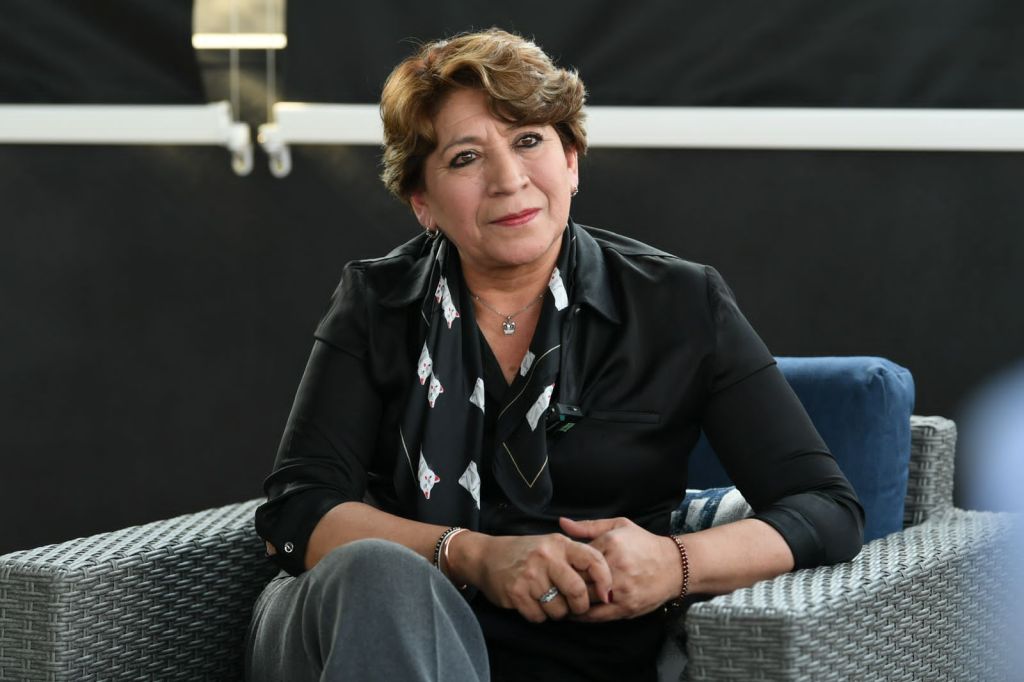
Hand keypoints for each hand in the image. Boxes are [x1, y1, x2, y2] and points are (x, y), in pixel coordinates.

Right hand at [463, 533, 612, 622]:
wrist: (486, 556)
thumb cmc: (526, 553)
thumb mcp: (551, 545)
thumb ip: (575, 559)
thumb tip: (604, 585)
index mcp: (559, 544)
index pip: (593, 560)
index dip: (605, 580)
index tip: (607, 594)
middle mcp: (546, 558)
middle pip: (577, 591)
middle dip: (581, 606)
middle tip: (576, 607)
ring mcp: (530, 576)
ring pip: (559, 609)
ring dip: (557, 612)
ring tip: (549, 601)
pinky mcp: (516, 593)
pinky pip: (539, 617)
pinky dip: (539, 616)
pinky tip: (533, 603)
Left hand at [559, 516, 679, 621]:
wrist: (675, 566)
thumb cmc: (644, 544)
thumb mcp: (618, 526)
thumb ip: (588, 526)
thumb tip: (561, 523)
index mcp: (611, 544)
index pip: (576, 556)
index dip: (565, 562)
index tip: (557, 566)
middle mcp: (616, 567)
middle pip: (578, 578)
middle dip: (564, 582)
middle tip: (552, 584)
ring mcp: (621, 589)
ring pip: (584, 598)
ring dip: (570, 600)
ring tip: (559, 598)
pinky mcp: (626, 607)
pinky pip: (597, 615)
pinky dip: (582, 615)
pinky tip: (574, 613)